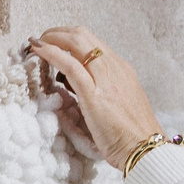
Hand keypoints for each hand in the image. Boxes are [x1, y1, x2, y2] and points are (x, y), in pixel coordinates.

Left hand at [28, 27, 165, 170]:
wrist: (146, 150)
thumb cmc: (132, 135)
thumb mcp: (120, 103)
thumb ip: (102, 91)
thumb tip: (77, 88)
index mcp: (122, 70)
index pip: (92, 42)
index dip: (69, 38)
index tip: (53, 43)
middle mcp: (115, 68)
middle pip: (82, 35)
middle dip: (57, 33)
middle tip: (41, 41)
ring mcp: (106, 79)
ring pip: (76, 42)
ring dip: (51, 38)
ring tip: (36, 45)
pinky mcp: (94, 95)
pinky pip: (70, 65)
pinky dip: (51, 53)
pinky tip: (38, 51)